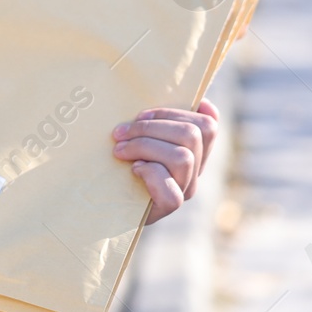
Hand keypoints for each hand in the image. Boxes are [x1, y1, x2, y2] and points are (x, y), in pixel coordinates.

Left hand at [109, 98, 219, 223]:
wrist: (103, 205)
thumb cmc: (121, 164)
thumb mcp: (141, 137)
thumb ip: (163, 122)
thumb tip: (204, 103)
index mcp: (193, 150)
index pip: (207, 125)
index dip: (175, 112)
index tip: (142, 114)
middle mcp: (194, 171)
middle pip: (193, 135)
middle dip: (151, 127)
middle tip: (120, 132)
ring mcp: (184, 190)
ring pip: (183, 157)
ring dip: (144, 146)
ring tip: (120, 151)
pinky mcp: (168, 209)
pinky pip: (171, 191)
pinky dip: (149, 174)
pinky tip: (133, 171)